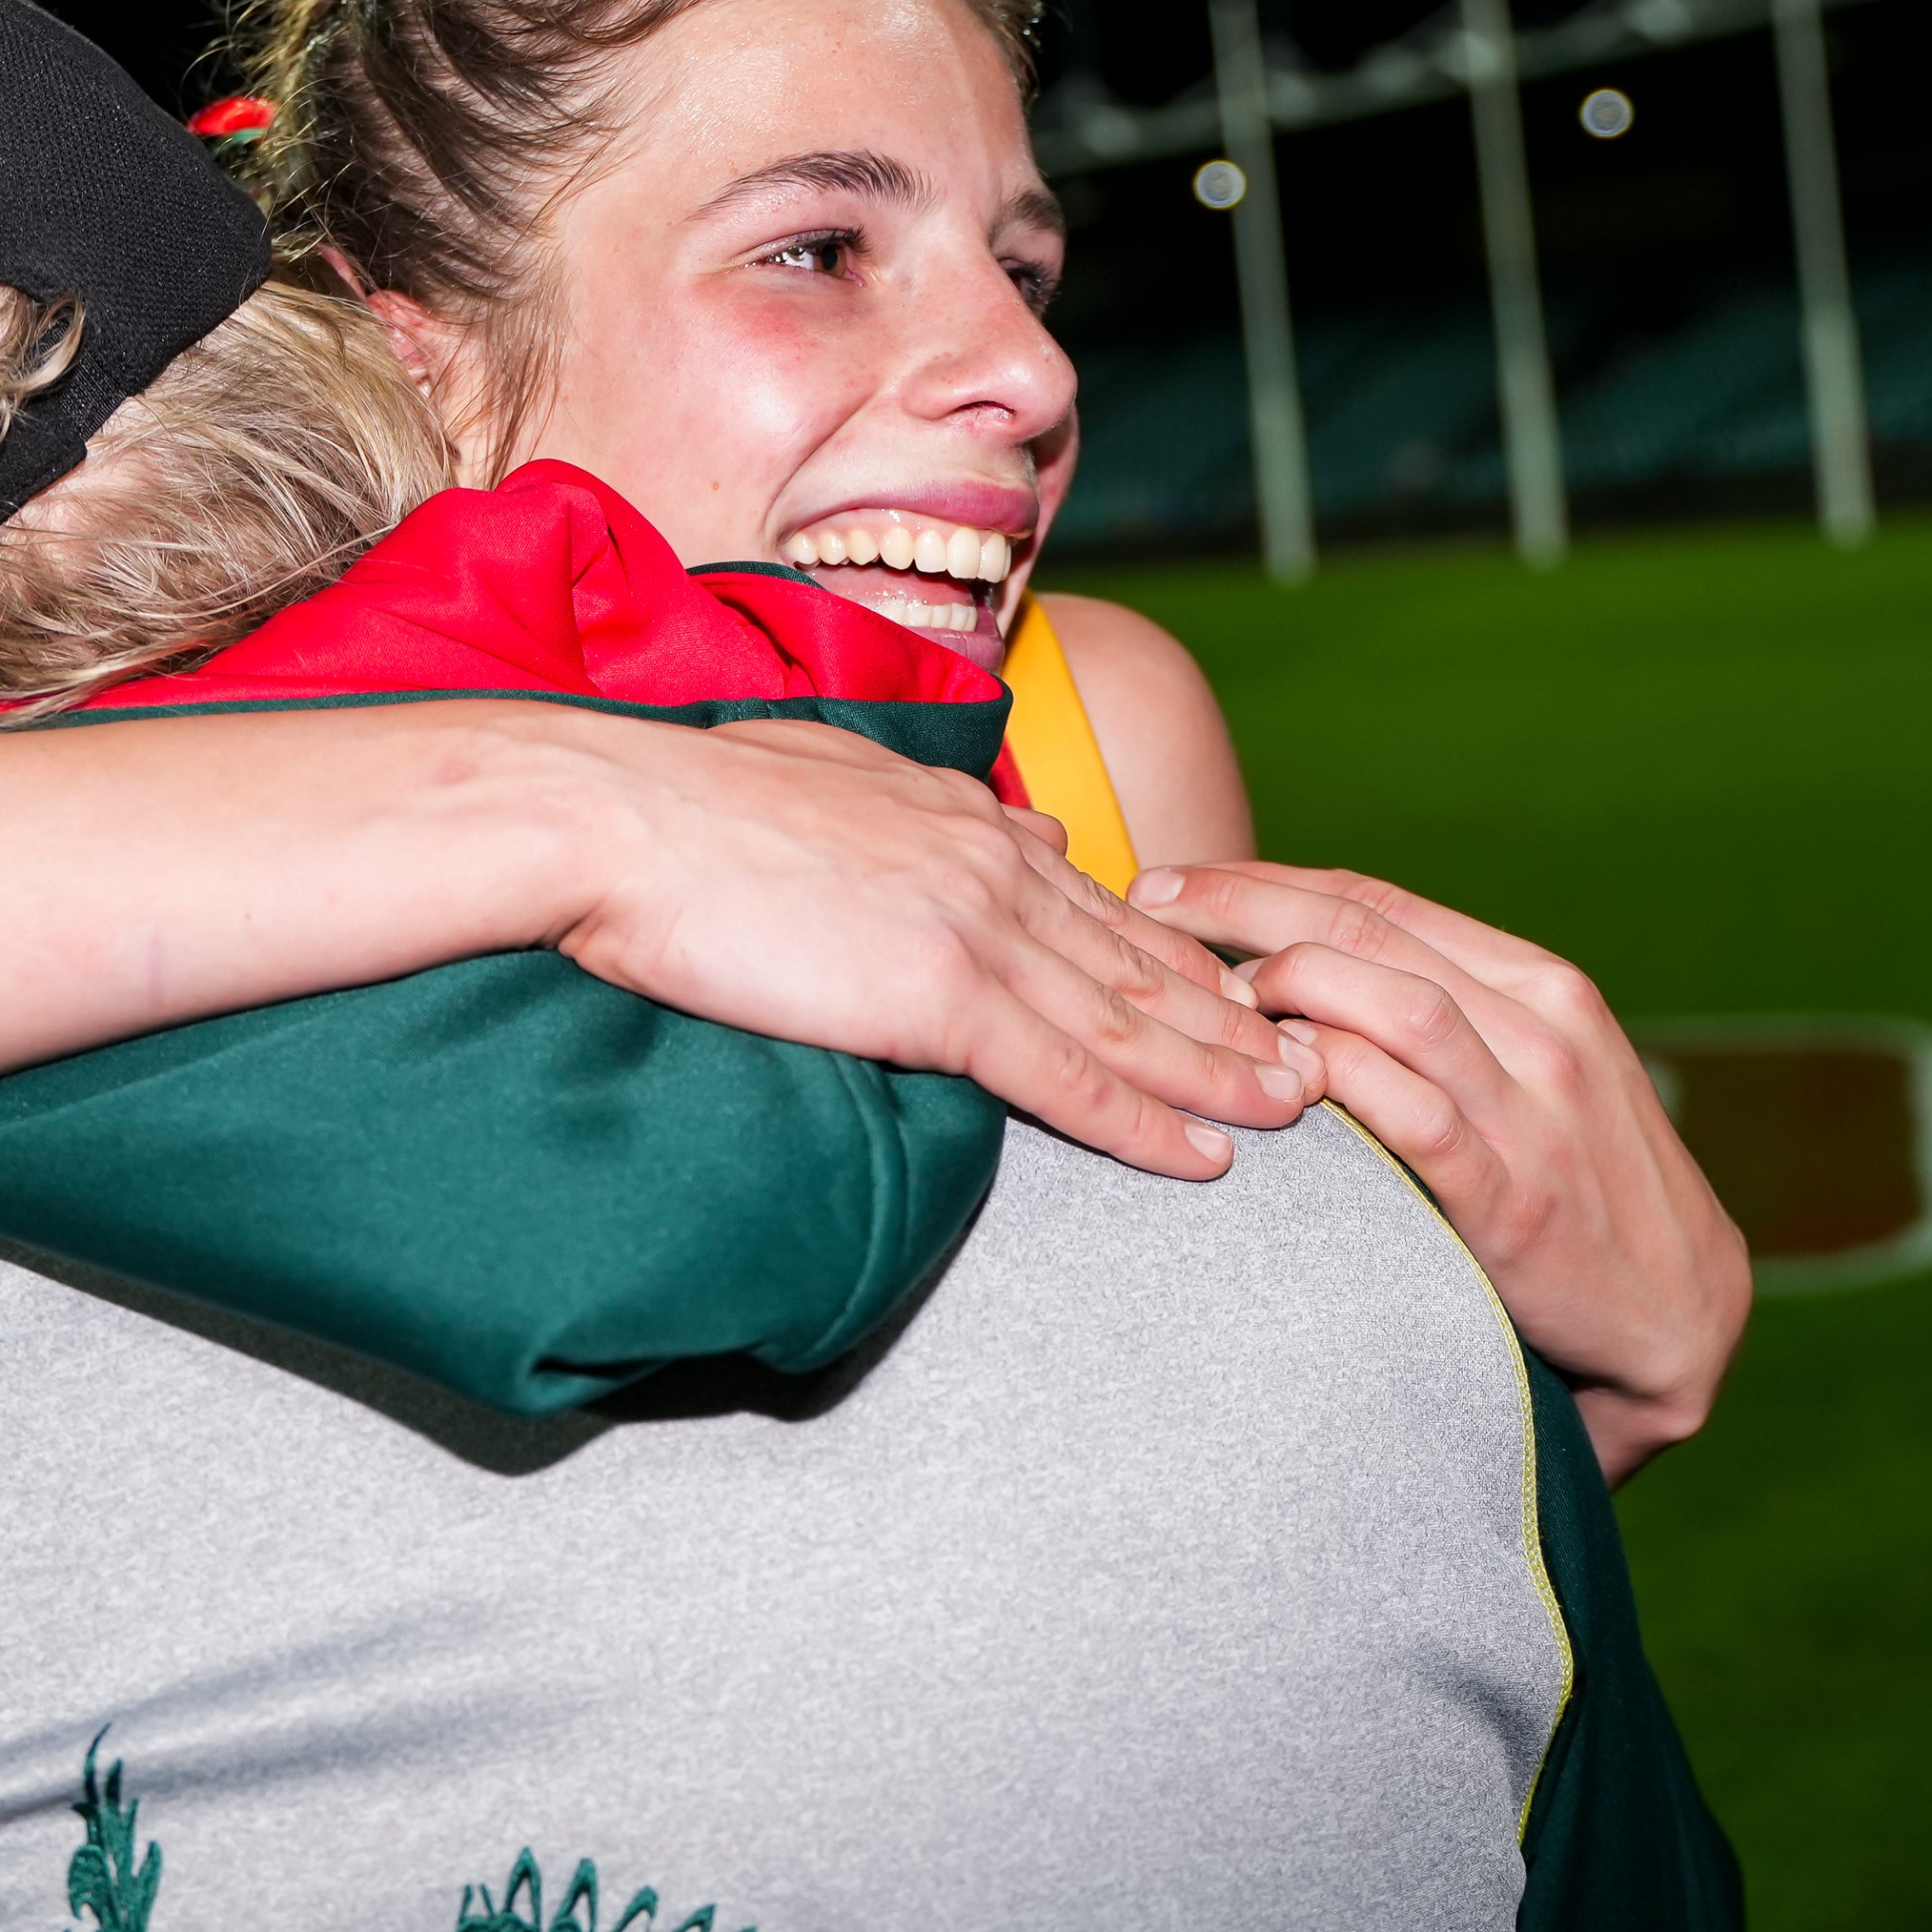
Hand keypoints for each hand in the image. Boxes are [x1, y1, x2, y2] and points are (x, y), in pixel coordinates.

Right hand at [553, 718, 1318, 1184]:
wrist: (615, 817)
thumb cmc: (679, 802)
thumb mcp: (828, 773)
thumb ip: (929, 807)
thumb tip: (1017, 826)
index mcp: (960, 817)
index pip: (1093, 901)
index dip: (1176, 952)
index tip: (1235, 989)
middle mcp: (993, 867)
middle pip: (1141, 960)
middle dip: (1237, 1016)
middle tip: (1317, 1061)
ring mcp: (977, 930)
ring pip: (1132, 1020)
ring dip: (1225, 1074)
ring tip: (1300, 1113)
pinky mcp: (941, 996)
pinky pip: (1070, 1076)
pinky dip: (1148, 1121)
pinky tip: (1205, 1158)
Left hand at [1126, 862, 1749, 1481]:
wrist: (1679, 1316)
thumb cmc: (1574, 1187)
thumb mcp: (1525, 1073)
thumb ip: (1433, 1019)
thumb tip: (1294, 973)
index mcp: (1537, 984)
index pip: (1378, 901)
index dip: (1265, 882)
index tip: (1174, 883)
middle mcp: (1542, 1027)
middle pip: (1368, 933)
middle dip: (1245, 909)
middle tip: (1148, 909)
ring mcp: (1534, 1109)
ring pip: (1394, 1005)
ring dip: (1287, 988)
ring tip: (1205, 1002)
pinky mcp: (1515, 1194)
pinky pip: (1412, 1115)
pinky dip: (1338, 1082)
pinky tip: (1272, 1079)